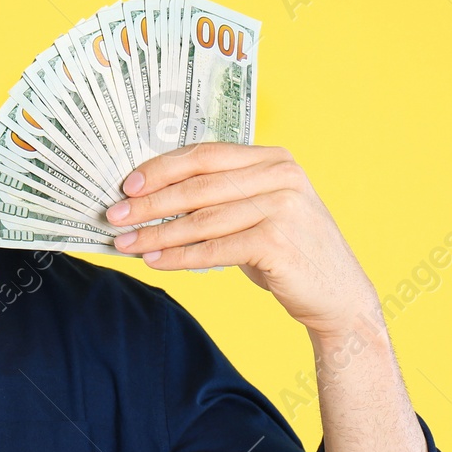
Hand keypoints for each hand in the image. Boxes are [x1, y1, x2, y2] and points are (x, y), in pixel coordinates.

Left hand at [106, 143, 379, 335]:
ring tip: (126, 243)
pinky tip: (154, 261)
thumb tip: (152, 197)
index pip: (205, 155)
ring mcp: (283, 207)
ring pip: (201, 219)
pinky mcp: (278, 241)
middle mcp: (281, 175)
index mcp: (274, 158)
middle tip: (113, 216)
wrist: (337, 296)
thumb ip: (220, 197)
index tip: (126, 184)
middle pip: (198, 186)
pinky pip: (214, 249)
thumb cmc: (287, 252)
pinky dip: (179, 256)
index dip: (161, 168)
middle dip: (150, 203)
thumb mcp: (258, 212)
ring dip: (157, 233)